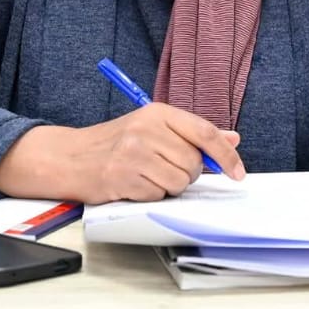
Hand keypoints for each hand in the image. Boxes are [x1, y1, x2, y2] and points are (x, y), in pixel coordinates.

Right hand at [0, 104, 244, 202]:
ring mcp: (133, 154)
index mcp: (158, 113)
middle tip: (163, 167)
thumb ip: (193, 133)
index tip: (238, 173)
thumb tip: (232, 139)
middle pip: (193, 163)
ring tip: (148, 175)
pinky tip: (134, 184)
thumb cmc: (116, 143)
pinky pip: (157, 195)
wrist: (70, 157)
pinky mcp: (122, 177)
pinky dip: (150, 195)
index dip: (226, 155)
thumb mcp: (154, 127)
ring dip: (168, 186)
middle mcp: (146, 130)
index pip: (204, 133)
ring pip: (179, 182)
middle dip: (186, 173)